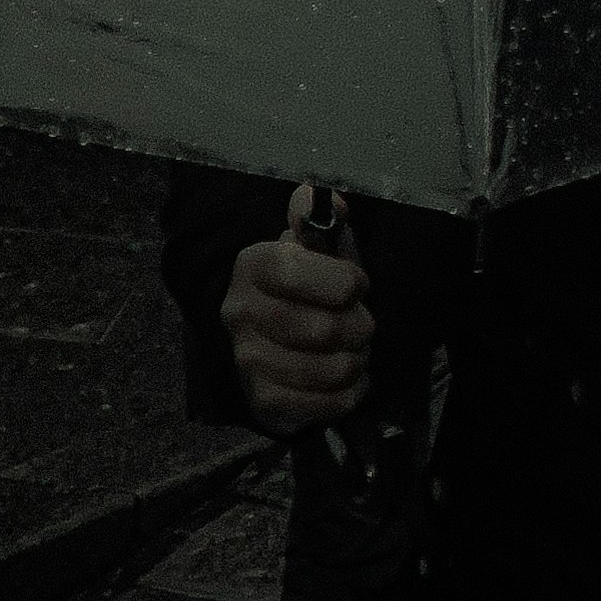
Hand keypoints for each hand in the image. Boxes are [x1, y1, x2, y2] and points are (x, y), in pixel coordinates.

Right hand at [221, 186, 371, 434]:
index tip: (357, 284)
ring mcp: (247, 359)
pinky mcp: (263, 400)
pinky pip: (325, 404)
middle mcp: (240, 312)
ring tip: (353, 350)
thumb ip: (320, 218)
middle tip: (361, 323)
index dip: (341, 281)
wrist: (272, 342)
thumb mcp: (316, 246)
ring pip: (330, 369)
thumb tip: (321, 196)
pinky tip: (348, 379)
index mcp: (253, 266)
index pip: (296, 271)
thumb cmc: (306, 287)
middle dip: (359, 326)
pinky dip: (350, 393)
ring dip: (357, 361)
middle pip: (324, 328)